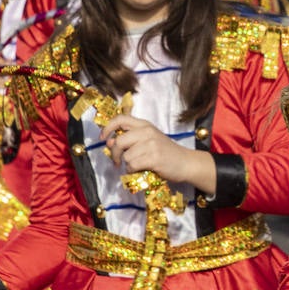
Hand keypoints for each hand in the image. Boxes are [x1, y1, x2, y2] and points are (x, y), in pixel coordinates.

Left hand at [100, 115, 214, 190]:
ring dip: (127, 165)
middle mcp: (147, 132)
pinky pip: (132, 165)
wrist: (186, 163)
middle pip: (118, 141)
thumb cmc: (166, 153)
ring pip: (125, 156)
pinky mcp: (154, 157)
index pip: (120, 118)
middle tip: (117, 162)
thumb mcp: (148, 140)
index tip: (103, 138)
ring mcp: (151, 144)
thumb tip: (108, 141)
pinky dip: (132, 171)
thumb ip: (130, 139)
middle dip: (114, 154)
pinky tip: (140, 170)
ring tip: (136, 166)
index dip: (107, 127)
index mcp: (145, 125)